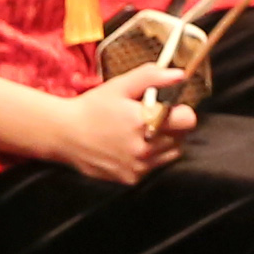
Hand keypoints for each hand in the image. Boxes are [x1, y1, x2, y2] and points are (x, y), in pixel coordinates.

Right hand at [45, 63, 196, 183]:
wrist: (65, 134)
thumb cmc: (92, 107)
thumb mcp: (119, 85)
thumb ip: (151, 77)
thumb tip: (180, 75)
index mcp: (144, 121)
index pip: (188, 120)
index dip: (180, 110)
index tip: (167, 106)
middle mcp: (145, 147)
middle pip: (181, 137)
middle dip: (171, 125)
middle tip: (150, 117)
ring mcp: (139, 166)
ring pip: (171, 154)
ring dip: (164, 142)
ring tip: (142, 132)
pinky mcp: (132, 178)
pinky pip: (154, 167)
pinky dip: (149, 157)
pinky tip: (130, 145)